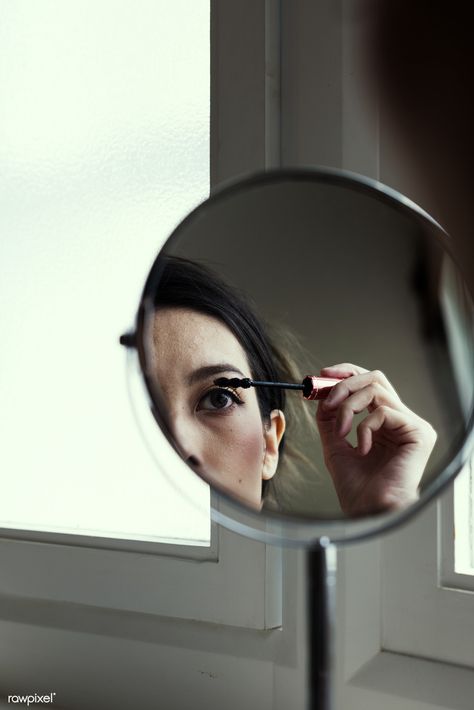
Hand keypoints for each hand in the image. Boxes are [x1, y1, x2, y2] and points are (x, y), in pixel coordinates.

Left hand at [316, 363, 436, 516]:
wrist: (368, 511)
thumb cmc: (357, 488)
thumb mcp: (335, 445)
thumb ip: (330, 419)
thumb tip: (322, 395)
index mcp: (384, 422)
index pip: (369, 383)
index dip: (346, 373)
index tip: (323, 375)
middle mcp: (400, 419)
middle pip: (374, 378)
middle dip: (344, 384)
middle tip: (327, 401)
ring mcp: (411, 425)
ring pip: (376, 389)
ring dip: (349, 406)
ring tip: (340, 430)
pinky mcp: (419, 433)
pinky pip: (384, 411)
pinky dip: (364, 427)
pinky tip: (363, 448)